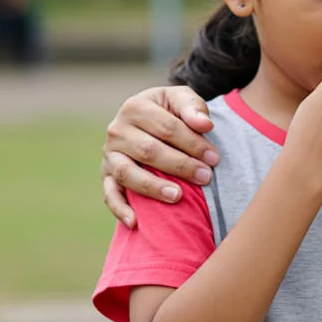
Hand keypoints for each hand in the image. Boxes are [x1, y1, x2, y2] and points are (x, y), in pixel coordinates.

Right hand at [101, 85, 220, 227]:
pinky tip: (135, 222)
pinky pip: (110, 194)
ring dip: (153, 187)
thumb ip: (193, 107)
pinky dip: (119, 209)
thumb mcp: (181, 100)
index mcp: (135, 107)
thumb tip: (205, 125)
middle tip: (205, 177)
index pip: (167, 128)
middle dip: (180, 165)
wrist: (148, 119)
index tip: (214, 158)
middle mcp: (117, 130)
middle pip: (149, 151)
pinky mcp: (107, 175)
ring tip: (178, 196)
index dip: (193, 143)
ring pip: (128, 173)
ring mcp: (109, 155)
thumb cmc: (170, 111)